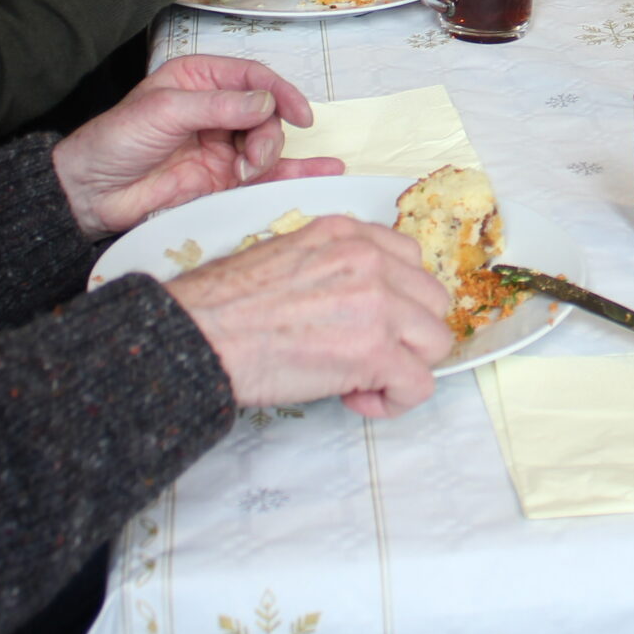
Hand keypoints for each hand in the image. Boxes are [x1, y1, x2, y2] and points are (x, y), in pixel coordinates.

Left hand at [52, 54, 333, 235]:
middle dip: (269, 132)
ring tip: (250, 170)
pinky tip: (324, 171)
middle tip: (251, 155)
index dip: (281, 92)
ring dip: (269, 156)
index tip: (299, 113)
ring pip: (268, 142)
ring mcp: (221, 145)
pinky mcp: (222, 179)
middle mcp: (216, 110)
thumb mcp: (164, 111)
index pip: (253, 77)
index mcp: (199, 80)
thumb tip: (266, 103)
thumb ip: (218, 106)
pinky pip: (265, 173)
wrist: (90, 193)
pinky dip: (294, 172)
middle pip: (267, 112)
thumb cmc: (114, 141)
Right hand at [167, 216, 454, 411]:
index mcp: (347, 233)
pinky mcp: (375, 351)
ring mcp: (379, 303)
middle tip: (363, 354)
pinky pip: (419, 385)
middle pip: (432, 300)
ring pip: (436, 342)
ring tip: (359, 379)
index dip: (396, 299)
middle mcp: (370, 259)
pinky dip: (395, 401)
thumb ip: (332, 265)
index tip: (365, 323)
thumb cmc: (222, 305)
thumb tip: (354, 300)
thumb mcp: (285, 254)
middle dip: (405, 333)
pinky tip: (356, 400)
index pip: (410, 261)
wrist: (197, 335)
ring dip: (404, 366)